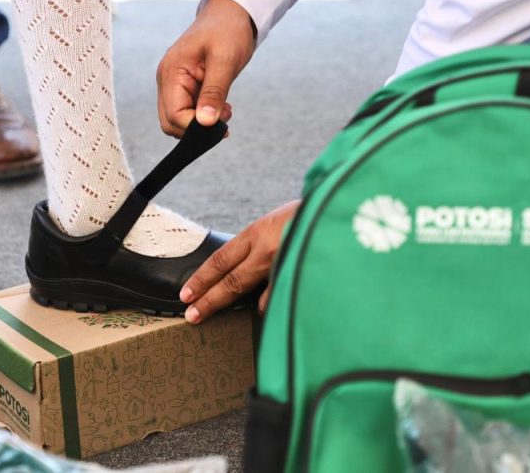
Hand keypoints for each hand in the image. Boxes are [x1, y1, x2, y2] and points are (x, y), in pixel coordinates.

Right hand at [157, 0, 256, 137]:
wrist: (230, 13)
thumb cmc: (227, 30)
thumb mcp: (225, 61)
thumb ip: (214, 93)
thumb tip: (204, 123)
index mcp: (171, 72)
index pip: (173, 115)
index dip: (195, 126)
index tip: (220, 124)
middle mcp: (167, 79)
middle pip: (171, 121)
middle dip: (196, 128)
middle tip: (224, 120)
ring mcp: (174, 83)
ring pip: (179, 118)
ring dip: (201, 122)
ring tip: (226, 111)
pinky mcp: (184, 85)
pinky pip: (188, 109)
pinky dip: (204, 114)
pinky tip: (222, 107)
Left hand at [180, 200, 300, 323]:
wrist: (342, 209)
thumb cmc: (312, 214)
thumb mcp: (279, 221)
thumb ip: (261, 244)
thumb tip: (244, 268)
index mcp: (258, 232)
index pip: (221, 260)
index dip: (202, 278)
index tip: (187, 293)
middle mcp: (268, 250)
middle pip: (230, 282)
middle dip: (209, 301)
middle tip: (192, 316)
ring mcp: (286, 266)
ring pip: (256, 296)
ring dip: (237, 307)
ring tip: (218, 319)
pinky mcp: (303, 278)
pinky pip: (281, 299)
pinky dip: (272, 306)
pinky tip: (263, 314)